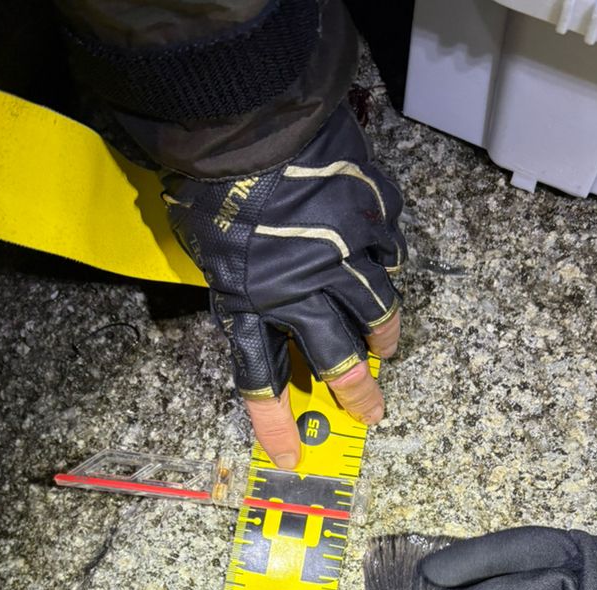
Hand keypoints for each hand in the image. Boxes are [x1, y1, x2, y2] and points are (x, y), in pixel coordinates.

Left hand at [163, 104, 404, 468]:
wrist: (245, 120)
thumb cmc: (211, 180)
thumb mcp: (205, 246)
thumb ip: (231, 282)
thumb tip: (250, 299)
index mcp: (249, 303)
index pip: (261, 381)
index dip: (275, 426)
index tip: (289, 462)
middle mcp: (301, 290)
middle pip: (336, 356)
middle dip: (356, 391)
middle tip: (370, 412)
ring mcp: (342, 253)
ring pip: (376, 308)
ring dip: (384, 333)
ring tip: (386, 347)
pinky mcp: (369, 214)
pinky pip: (391, 246)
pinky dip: (391, 259)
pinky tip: (388, 263)